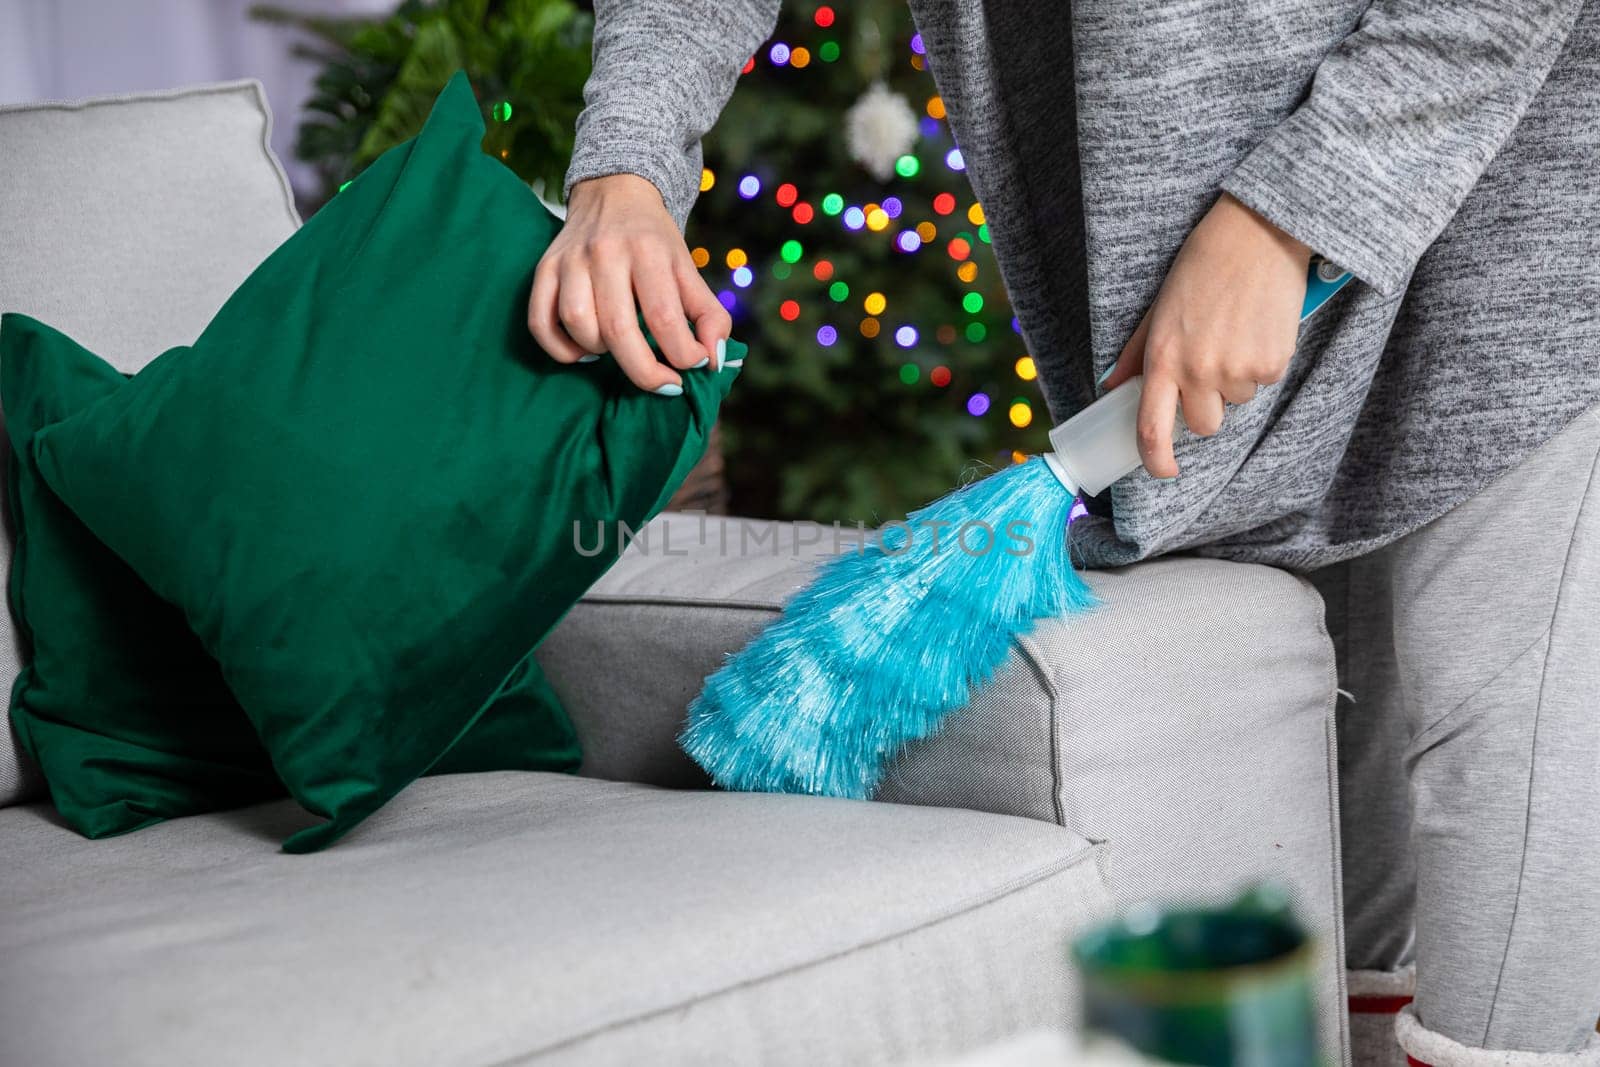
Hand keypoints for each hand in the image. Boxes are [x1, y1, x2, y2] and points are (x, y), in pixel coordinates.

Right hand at [529, 174, 730, 392]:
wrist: (614, 192)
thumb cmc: (654, 241)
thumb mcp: (688, 268)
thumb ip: (709, 314)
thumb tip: (713, 362)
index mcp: (649, 251)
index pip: (665, 318)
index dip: (683, 355)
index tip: (694, 366)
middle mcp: (606, 253)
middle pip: (619, 330)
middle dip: (645, 372)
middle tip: (664, 384)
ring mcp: (570, 260)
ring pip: (577, 325)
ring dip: (600, 352)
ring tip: (620, 350)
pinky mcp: (545, 269)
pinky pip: (540, 323)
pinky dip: (561, 349)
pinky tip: (585, 353)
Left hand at [1100, 192, 1309, 477]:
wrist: (1257, 234)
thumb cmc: (1203, 266)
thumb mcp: (1159, 309)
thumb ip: (1138, 354)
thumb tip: (1114, 387)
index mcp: (1163, 360)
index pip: (1152, 428)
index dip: (1156, 459)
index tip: (1163, 470)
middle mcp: (1198, 371)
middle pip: (1203, 425)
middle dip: (1206, 407)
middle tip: (1210, 365)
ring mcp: (1237, 370)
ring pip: (1236, 401)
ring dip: (1235, 379)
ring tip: (1236, 332)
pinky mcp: (1273, 363)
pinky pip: (1264, 381)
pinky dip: (1262, 362)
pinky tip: (1259, 327)